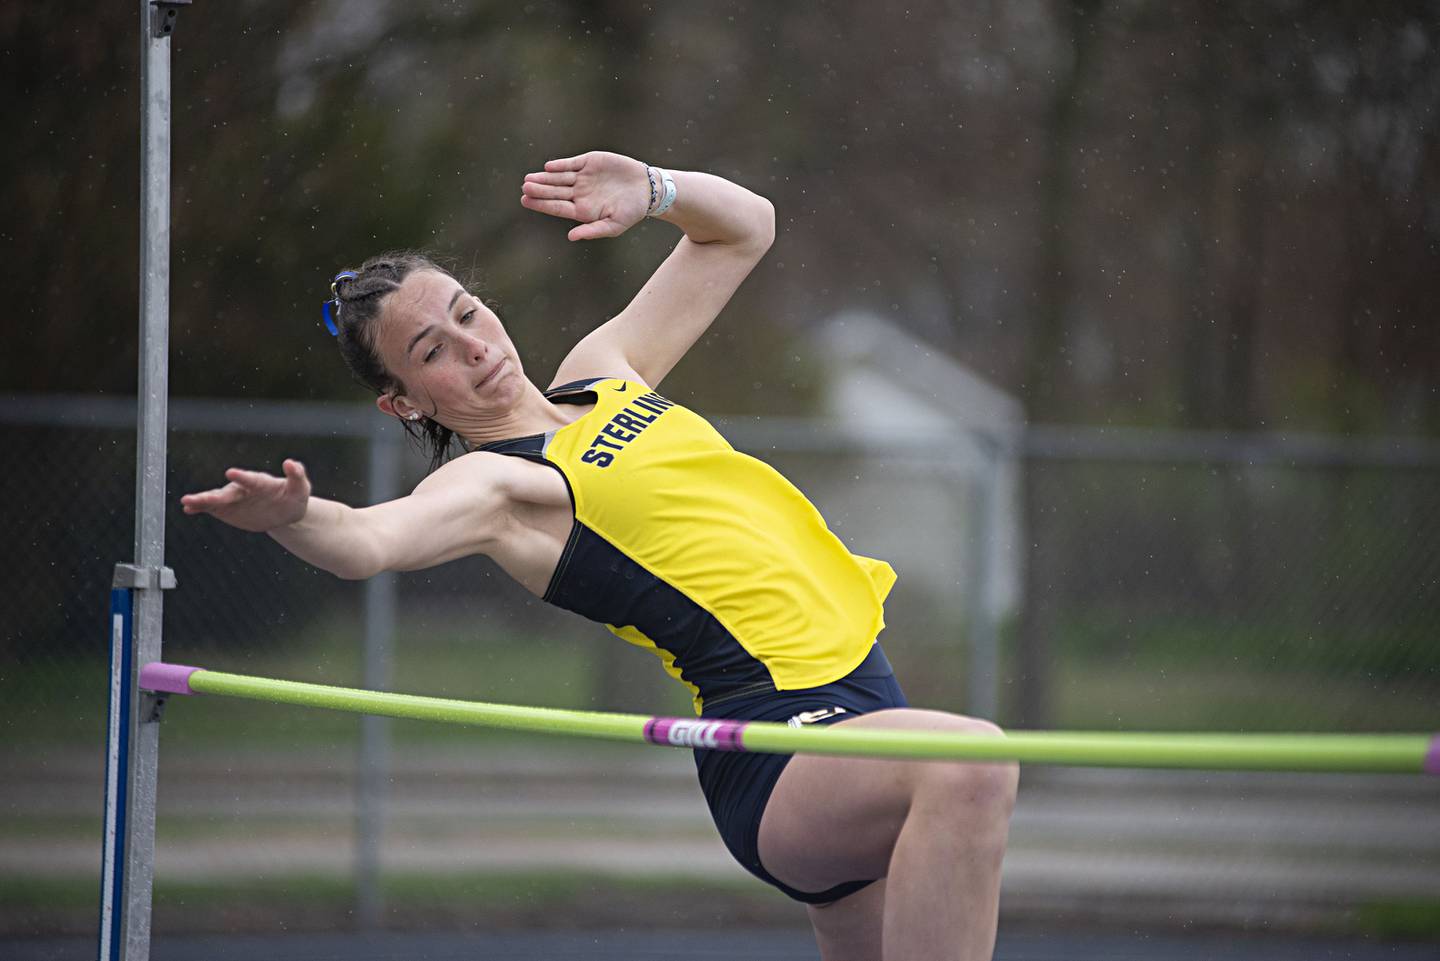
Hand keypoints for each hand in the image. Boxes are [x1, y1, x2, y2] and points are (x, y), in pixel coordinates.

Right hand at [181, 459, 310, 532]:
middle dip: (211, 495)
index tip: (231, 472)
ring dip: (201, 501)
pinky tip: (188, 509)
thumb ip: (296, 475)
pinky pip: (212, 508)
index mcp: (261, 483)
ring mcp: (234, 499)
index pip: (251, 479)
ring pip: (215, 499)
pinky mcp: (228, 509)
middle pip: (227, 492)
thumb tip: (291, 463)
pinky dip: (200, 508)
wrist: (285, 511)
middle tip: (196, 497)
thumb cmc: (293, 496)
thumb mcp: (301, 488)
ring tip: (186, 502)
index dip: (242, 476)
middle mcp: (243, 489)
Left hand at [520, 151, 650, 240]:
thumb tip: (571, 237)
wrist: (648, 189)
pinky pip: (572, 164)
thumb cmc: (631, 211)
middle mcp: (579, 193)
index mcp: (582, 210)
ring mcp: (583, 177)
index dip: (541, 204)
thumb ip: (592, 231)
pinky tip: (549, 167)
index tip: (526, 201)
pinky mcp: (589, 162)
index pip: (557, 207)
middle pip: (554, 191)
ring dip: (544, 178)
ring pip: (559, 177)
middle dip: (539, 190)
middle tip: (525, 188)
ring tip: (529, 178)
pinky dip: (560, 165)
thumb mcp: (614, 226)